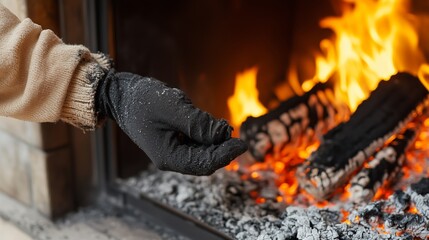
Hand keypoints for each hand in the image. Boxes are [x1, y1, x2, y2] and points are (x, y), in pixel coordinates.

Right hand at [96, 69, 246, 174]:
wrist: (122, 95)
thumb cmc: (143, 100)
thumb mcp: (173, 108)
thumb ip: (198, 123)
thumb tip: (224, 133)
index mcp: (168, 157)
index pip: (204, 164)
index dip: (226, 154)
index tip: (242, 143)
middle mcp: (171, 158)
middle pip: (205, 160)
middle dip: (221, 146)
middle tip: (233, 130)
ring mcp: (172, 150)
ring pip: (201, 150)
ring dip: (213, 139)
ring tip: (219, 123)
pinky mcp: (174, 140)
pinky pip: (195, 141)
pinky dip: (204, 133)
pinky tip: (206, 121)